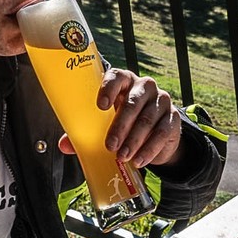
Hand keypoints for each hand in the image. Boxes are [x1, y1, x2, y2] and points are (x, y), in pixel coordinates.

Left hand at [57, 67, 184, 169]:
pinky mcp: (173, 118)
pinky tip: (139, 160)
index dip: (108, 89)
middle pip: (133, 103)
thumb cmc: (124, 122)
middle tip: (109, 146)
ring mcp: (161, 100)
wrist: (157, 134)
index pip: (116, 77)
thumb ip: (86, 132)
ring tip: (123, 157)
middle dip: (120, 126)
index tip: (99, 106)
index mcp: (124, 81)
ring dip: (134, 141)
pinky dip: (149, 149)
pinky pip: (162, 132)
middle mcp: (144, 86)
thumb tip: (65, 145)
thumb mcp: (106, 124)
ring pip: (147, 119)